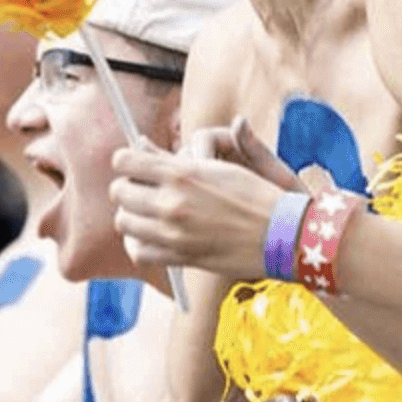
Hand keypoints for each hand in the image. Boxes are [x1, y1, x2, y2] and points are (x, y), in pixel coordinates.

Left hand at [111, 121, 290, 278]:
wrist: (282, 233)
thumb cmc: (254, 194)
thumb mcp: (216, 167)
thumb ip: (174, 158)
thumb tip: (142, 145)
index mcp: (181, 173)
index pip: (124, 161)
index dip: (125, 161)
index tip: (131, 164)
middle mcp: (172, 202)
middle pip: (119, 191)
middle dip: (126, 187)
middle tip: (139, 188)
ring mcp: (173, 233)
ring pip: (123, 222)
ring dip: (130, 214)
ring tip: (144, 212)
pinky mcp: (180, 257)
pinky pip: (138, 252)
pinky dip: (138, 243)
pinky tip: (150, 236)